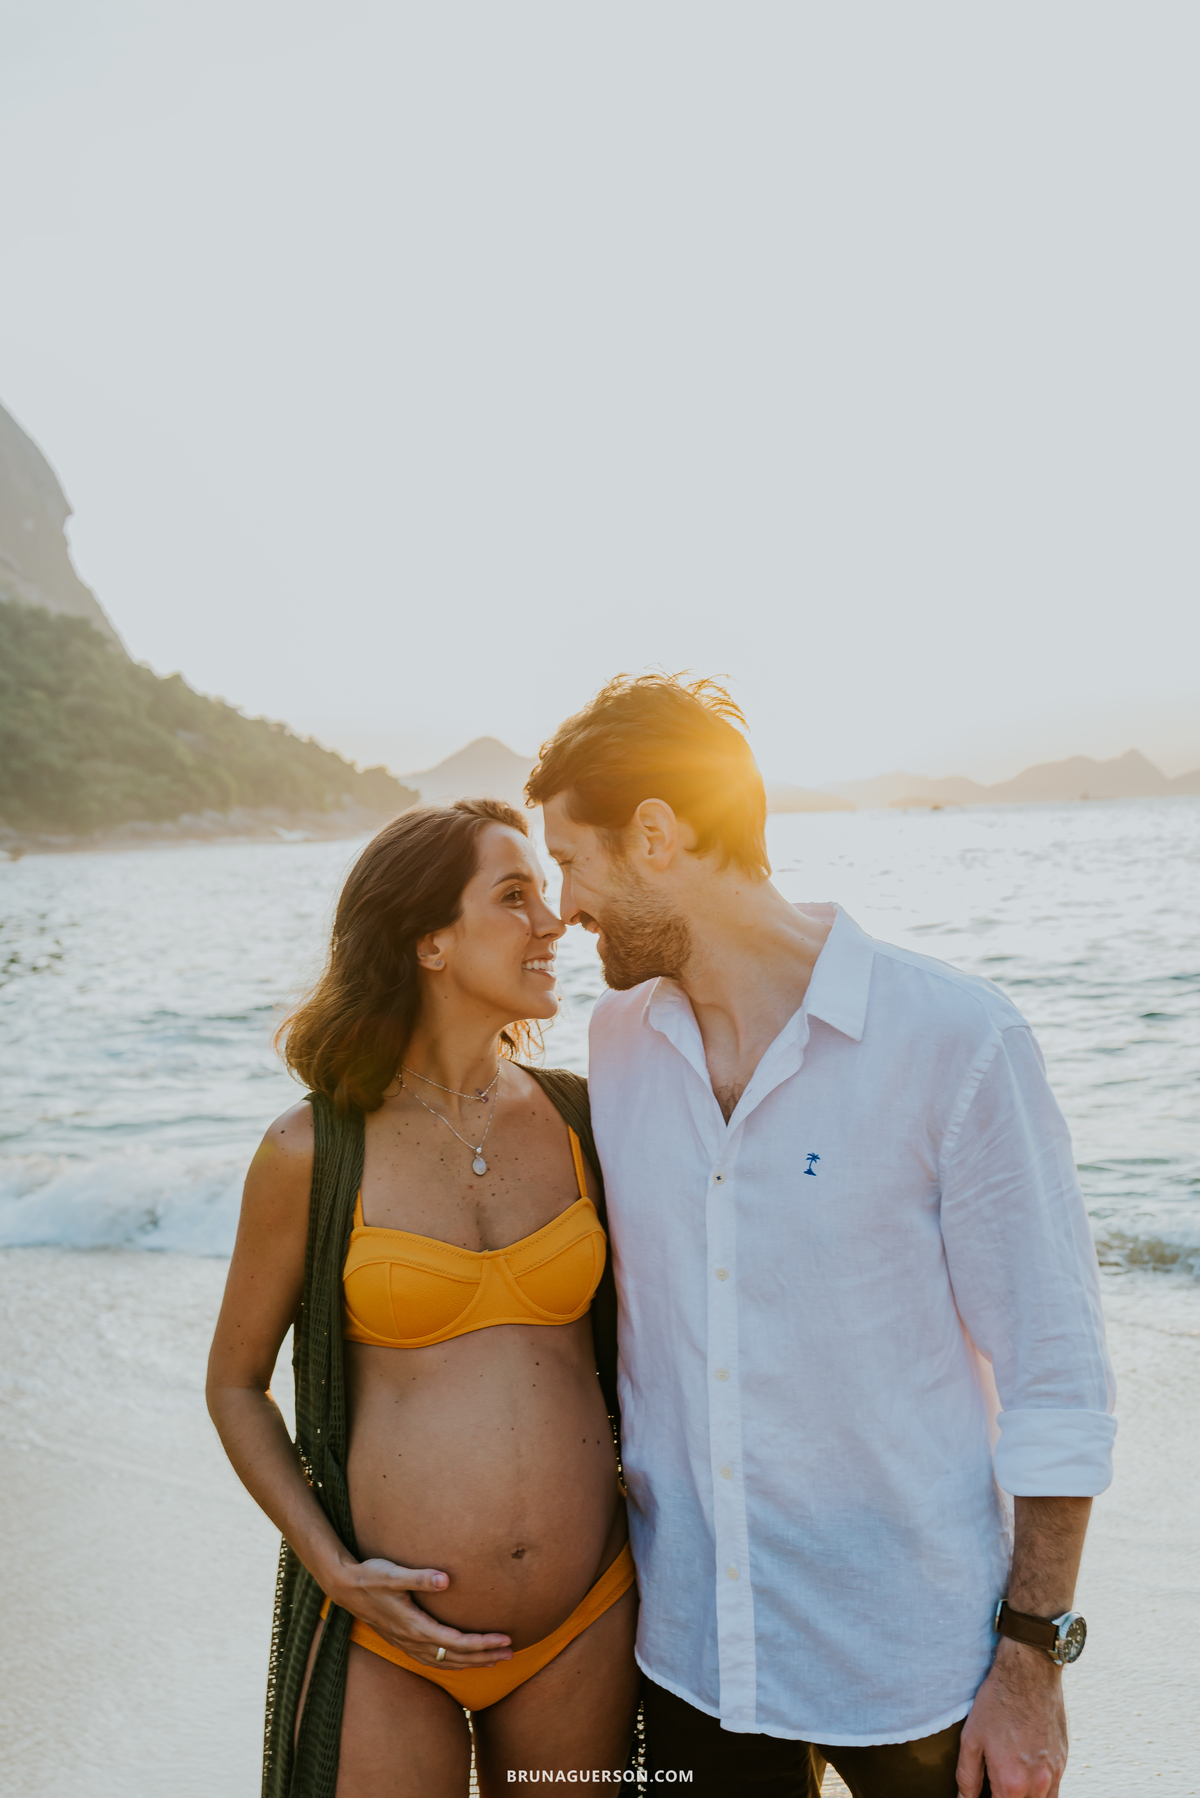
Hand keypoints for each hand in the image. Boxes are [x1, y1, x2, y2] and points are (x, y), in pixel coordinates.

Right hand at [329, 1558, 512, 1668]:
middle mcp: (412, 1640)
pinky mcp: (403, 1641)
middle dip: (484, 1657)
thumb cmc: (370, 1576)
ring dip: (471, 1662)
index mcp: (414, 1625)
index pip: (455, 1642)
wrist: (345, 1588)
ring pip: (444, 1662)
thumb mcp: (392, 1573)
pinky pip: (433, 1660)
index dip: (481, 1644)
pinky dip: (452, 1662)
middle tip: (511, 1654)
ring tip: (495, 1660)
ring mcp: (407, 1643)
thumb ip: (419, 1577)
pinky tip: (461, 1660)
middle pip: (454, 1657)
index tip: (505, 1639)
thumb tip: (446, 1579)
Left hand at [957, 1639, 1067, 1797]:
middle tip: (993, 1784)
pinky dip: (1041, 1792)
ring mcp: (1055, 1774)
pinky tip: (1025, 1776)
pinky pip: (1055, 1791)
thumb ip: (967, 1777)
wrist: (1029, 1672)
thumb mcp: (971, 1738)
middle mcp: (1037, 1784)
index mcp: (1011, 1782)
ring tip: (1010, 1783)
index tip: (982, 1793)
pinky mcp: (1063, 1761)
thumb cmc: (997, 1701)